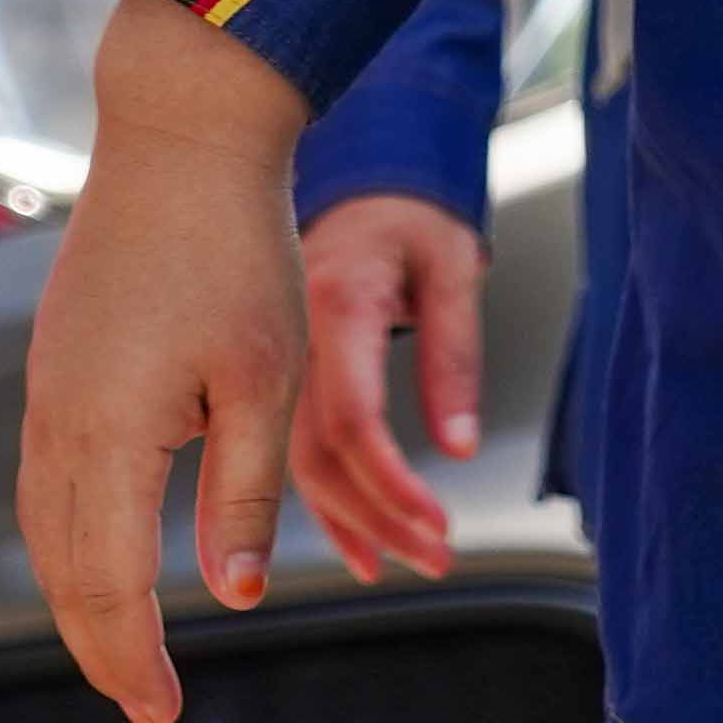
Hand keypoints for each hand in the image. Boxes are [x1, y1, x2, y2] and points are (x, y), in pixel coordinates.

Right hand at [18, 0, 314, 722]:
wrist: (182, 136)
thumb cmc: (239, 252)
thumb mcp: (266, 383)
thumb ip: (243, 494)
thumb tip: (231, 597)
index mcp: (110, 434)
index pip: (111, 582)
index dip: (135, 657)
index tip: (164, 713)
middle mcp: (58, 419)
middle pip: (62, 567)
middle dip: (100, 646)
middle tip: (144, 705)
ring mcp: (47, 387)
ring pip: (43, 525)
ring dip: (77, 596)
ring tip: (119, 645)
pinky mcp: (53, 360)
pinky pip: (44, 477)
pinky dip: (66, 536)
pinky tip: (99, 547)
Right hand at [292, 193, 486, 584]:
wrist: (328, 163)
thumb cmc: (401, 209)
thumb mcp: (448, 263)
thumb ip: (451, 356)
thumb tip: (459, 446)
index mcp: (333, 304)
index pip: (355, 419)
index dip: (395, 484)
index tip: (438, 526)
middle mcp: (283, 339)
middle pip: (318, 458)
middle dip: (377, 521)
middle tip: (435, 557)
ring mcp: (263, 358)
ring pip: (296, 465)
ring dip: (352, 521)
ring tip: (404, 558)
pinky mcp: (267, 372)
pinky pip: (279, 452)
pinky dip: (319, 503)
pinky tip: (351, 542)